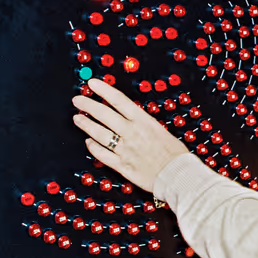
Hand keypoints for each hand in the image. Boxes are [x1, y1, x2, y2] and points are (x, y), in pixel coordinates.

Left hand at [72, 78, 188, 195]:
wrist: (179, 175)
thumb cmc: (175, 153)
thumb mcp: (161, 130)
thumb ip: (143, 124)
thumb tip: (131, 118)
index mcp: (143, 121)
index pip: (119, 100)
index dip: (103, 90)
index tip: (92, 83)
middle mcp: (131, 132)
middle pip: (104, 115)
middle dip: (88, 105)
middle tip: (78, 100)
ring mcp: (125, 149)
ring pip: (99, 134)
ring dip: (86, 124)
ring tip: (77, 118)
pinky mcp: (122, 165)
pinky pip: (102, 154)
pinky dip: (93, 147)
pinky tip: (88, 142)